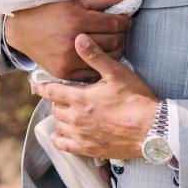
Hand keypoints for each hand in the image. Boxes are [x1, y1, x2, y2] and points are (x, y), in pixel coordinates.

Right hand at [5, 0, 131, 80]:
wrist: (23, 31)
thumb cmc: (51, 13)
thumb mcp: (75, 1)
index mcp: (77, 19)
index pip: (114, 23)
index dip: (125, 21)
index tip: (125, 20)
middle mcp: (73, 41)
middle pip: (114, 41)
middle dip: (121, 35)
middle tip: (120, 31)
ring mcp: (69, 59)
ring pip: (107, 59)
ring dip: (115, 51)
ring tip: (112, 43)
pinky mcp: (65, 73)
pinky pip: (94, 73)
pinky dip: (100, 65)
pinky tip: (99, 56)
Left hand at [33, 34, 157, 160]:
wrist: (150, 128)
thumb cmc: (135, 98)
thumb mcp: (116, 72)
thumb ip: (95, 56)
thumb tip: (79, 38)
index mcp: (80, 98)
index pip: (53, 92)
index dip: (43, 87)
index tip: (36, 86)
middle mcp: (77, 119)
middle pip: (56, 109)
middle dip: (57, 101)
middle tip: (62, 95)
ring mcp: (82, 136)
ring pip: (60, 126)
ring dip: (60, 117)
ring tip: (66, 111)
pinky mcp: (89, 150)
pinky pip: (66, 146)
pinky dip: (61, 139)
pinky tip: (62, 135)